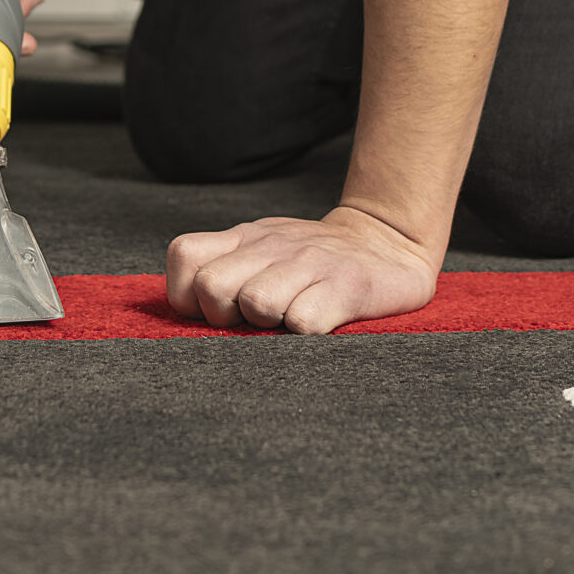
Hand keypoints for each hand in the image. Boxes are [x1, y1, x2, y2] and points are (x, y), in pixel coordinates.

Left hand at [164, 206, 440, 334]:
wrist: (389, 241)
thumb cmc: (314, 260)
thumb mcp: (263, 248)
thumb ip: (224, 266)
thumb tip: (189, 307)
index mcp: (245, 237)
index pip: (184, 255)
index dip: (189, 295)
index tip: (219, 311)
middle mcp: (272, 244)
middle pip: (212, 287)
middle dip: (226, 318)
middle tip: (256, 322)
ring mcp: (310, 263)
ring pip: (256, 303)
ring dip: (269, 325)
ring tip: (290, 319)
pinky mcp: (347, 286)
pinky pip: (304, 324)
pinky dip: (306, 336)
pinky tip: (321, 324)